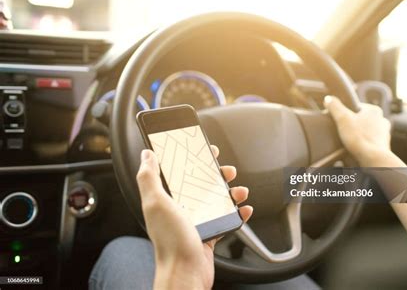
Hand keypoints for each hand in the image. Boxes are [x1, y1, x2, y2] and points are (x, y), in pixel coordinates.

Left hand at [136, 146, 252, 289]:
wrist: (186, 272)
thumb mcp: (156, 203)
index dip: (192, 159)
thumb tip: (146, 155)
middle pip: (201, 185)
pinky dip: (237, 214)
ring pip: (216, 201)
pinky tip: (244, 210)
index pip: (180, 172)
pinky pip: (225, 220)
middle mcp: (181, 209)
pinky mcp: (208, 235)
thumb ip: (149, 178)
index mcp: (167, 199)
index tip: (204, 150)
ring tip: (239, 192)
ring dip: (230, 194)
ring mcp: (196, 222)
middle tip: (226, 171)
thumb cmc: (170, 241)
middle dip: (216, 175)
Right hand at [324, 95, 391, 165]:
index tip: (340, 120)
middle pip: (362, 119)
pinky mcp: (383, 146)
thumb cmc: (359, 138)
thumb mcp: (342, 118)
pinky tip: (357, 148)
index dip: (346, 113)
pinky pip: (370, 142)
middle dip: (353, 124)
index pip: (357, 107)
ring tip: (349, 141)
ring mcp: (384, 134)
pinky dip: (363, 144)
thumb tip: (328, 99)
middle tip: (343, 130)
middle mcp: (382, 120)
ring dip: (359, 135)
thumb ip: (335, 107)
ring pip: (367, 131)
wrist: (373, 159)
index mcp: (374, 110)